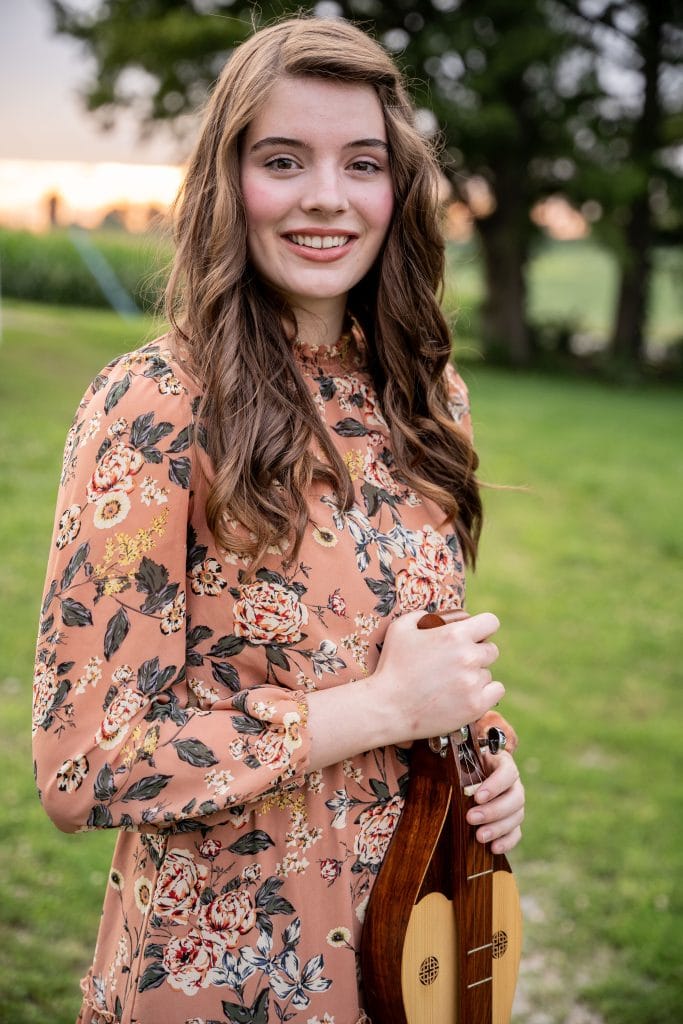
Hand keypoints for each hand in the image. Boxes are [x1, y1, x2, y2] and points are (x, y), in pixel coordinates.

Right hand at [371, 609, 504, 744]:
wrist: (387, 707)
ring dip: (476, 675)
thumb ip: (420, 616)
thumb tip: (431, 615)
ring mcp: (473, 683)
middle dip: (477, 653)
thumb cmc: (391, 667)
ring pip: (488, 673)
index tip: (476, 635)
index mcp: (455, 635)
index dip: (483, 628)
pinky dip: (485, 692)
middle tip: (459, 662)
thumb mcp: (399, 629)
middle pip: (491, 650)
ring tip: (452, 683)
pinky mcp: (476, 705)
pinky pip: (496, 691)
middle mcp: (469, 657)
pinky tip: (469, 693)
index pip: (490, 623)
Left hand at [466, 750, 523, 854]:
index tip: (478, 797)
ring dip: (498, 828)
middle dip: (493, 811)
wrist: (472, 774)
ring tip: (479, 836)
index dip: (495, 785)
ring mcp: (515, 803)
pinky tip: (494, 847)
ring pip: (517, 816)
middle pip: (515, 798)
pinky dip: (507, 841)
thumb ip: (461, 767)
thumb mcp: (464, 760)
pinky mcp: (513, 820)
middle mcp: (514, 784)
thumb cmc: (466, 765)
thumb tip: (451, 779)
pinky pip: (516, 832)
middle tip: (471, 818)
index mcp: (503, 764)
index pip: (508, 772)